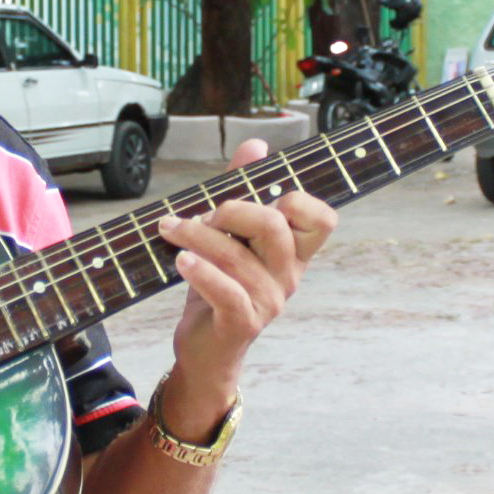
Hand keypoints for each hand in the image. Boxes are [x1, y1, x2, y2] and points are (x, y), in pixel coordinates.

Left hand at [155, 138, 337, 423]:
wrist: (204, 349)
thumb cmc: (218, 287)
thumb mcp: (230, 237)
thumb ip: (243, 190)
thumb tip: (255, 144)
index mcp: (293, 252)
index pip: (323, 220)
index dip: (299, 199)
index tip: (260, 194)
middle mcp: (288, 275)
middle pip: (275, 225)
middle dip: (232, 209)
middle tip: (201, 214)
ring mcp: (269, 301)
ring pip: (237, 256)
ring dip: (196, 235)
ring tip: (170, 229)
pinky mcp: (242, 322)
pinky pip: (225, 291)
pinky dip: (200, 271)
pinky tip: (180, 260)